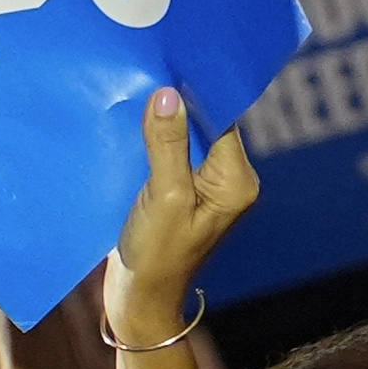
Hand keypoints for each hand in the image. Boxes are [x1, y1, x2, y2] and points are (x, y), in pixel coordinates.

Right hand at [105, 89, 258, 340]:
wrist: (139, 302)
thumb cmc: (157, 257)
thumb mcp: (163, 198)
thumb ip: (167, 145)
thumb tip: (169, 94)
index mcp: (236, 181)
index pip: (221, 119)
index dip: (195, 93)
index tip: (168, 66)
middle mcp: (228, 181)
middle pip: (204, 126)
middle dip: (176, 107)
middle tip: (145, 76)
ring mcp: (204, 188)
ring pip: (184, 139)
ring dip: (160, 125)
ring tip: (133, 101)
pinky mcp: (181, 193)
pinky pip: (170, 156)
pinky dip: (152, 144)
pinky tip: (131, 133)